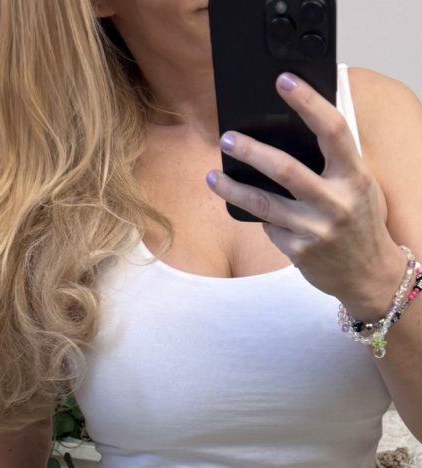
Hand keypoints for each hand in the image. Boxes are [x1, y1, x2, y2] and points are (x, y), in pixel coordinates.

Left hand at [207, 70, 406, 318]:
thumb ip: (332, 162)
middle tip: (227, 137)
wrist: (368, 273)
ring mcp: (315, 229)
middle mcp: (336, 202)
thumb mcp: (357, 185)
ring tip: (214, 175)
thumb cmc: (360, 220)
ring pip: (264, 204)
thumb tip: (288, 133)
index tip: (284, 81)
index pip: (332, 129)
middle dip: (252, 151)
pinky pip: (269, 227)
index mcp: (355, 176)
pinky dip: (261, 216)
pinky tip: (253, 209)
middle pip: (285, 169)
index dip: (308, 102)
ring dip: (233, 189)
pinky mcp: (299, 252)